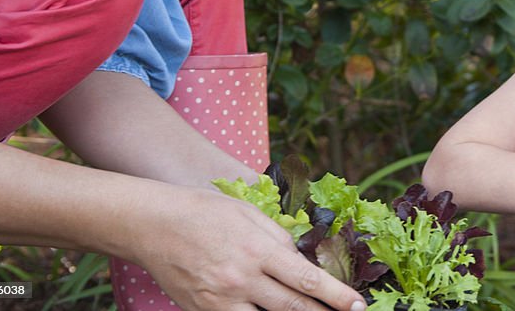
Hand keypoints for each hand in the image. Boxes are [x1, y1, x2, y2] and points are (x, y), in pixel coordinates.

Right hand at [128, 184, 365, 310]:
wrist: (156, 224)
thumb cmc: (206, 212)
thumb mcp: (250, 215)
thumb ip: (279, 239)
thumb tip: (303, 261)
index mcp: (259, 249)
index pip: (307, 279)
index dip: (337, 296)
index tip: (358, 306)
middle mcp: (243, 279)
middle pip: (293, 308)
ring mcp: (222, 301)